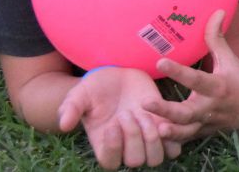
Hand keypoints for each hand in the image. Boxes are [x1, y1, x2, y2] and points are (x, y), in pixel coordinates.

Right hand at [58, 66, 181, 168]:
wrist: (119, 76)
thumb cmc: (96, 88)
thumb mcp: (79, 94)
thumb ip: (70, 108)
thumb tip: (63, 125)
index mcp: (105, 144)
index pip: (111, 162)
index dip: (114, 147)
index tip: (112, 123)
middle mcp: (126, 147)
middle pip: (136, 161)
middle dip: (133, 136)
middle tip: (127, 112)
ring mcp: (146, 139)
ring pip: (156, 158)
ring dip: (152, 136)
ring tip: (144, 114)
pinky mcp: (163, 128)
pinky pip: (174, 145)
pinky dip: (172, 134)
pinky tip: (162, 116)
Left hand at [144, 10, 238, 139]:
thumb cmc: (237, 80)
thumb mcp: (229, 59)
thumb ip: (217, 38)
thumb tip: (216, 11)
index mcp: (217, 86)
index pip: (196, 78)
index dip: (179, 71)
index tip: (161, 61)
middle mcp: (210, 107)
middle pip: (187, 111)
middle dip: (167, 110)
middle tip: (146, 103)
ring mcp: (205, 123)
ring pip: (186, 131)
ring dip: (171, 131)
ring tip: (155, 129)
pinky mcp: (200, 133)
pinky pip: (185, 139)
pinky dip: (173, 140)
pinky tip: (154, 139)